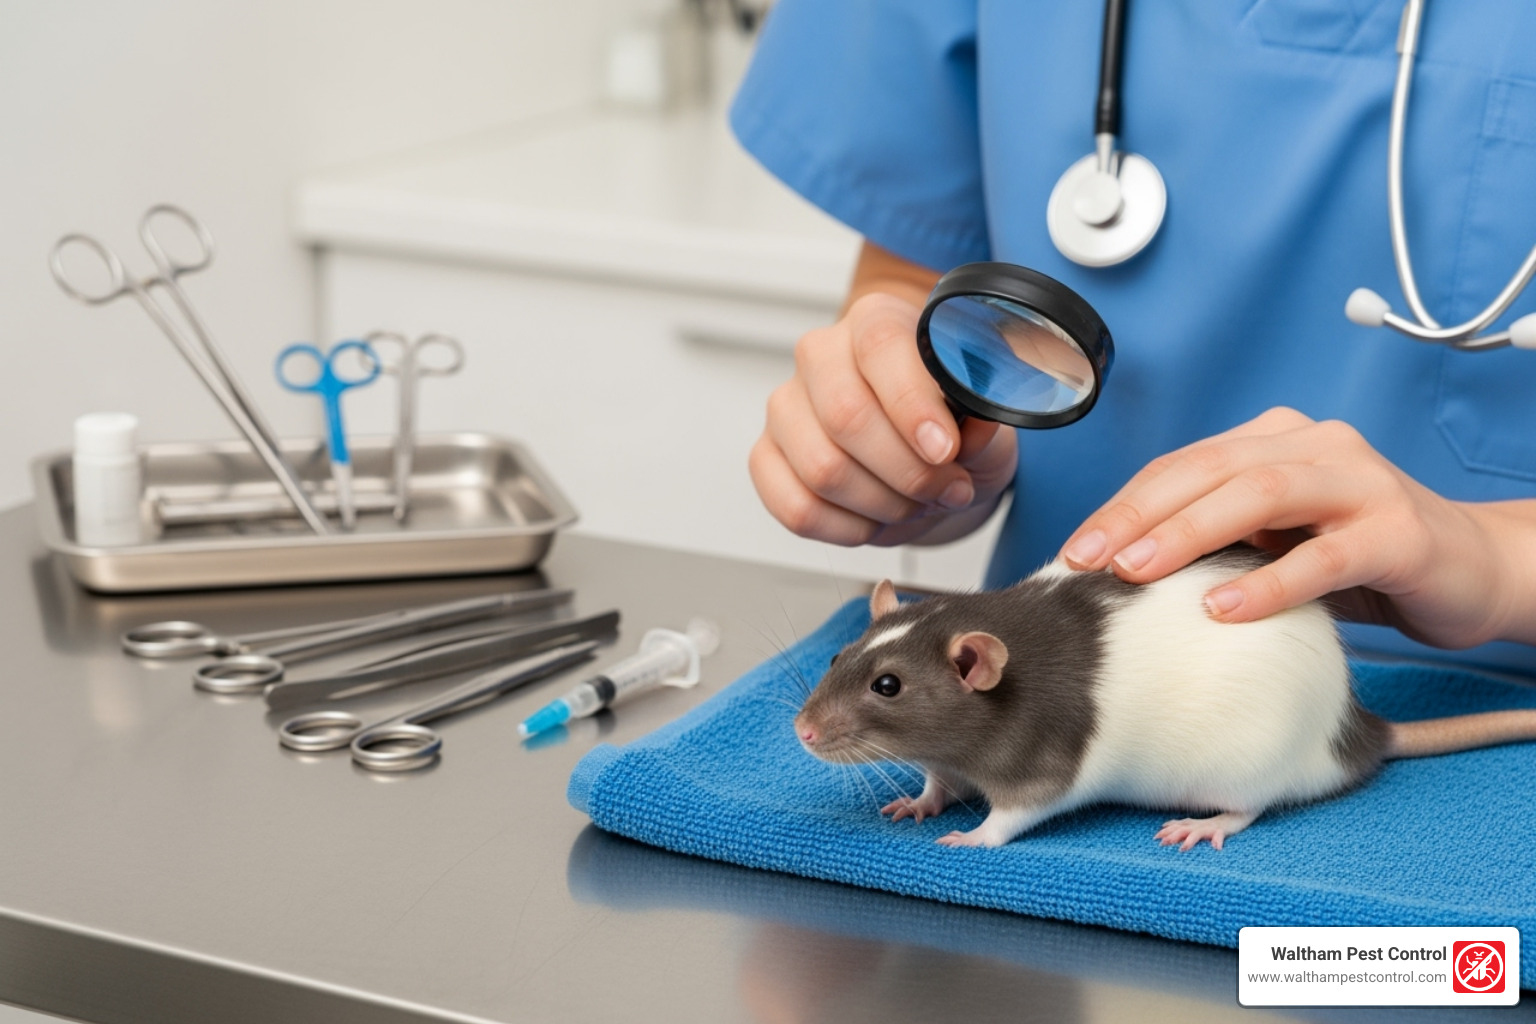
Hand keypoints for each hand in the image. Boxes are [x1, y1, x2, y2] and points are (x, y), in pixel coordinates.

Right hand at [750, 290, 1017, 546]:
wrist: (925, 456)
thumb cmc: (951, 423)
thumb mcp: (984, 414)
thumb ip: (981, 417)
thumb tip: (971, 430)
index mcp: (875, 321)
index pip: (880, 346)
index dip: (912, 404)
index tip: (944, 449)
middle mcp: (820, 356)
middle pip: (846, 416)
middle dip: (906, 470)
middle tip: (946, 489)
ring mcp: (786, 408)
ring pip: (822, 470)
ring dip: (883, 504)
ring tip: (914, 502)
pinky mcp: (766, 458)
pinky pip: (797, 509)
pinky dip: (847, 529)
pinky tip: (875, 519)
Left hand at [1058, 407, 1514, 648]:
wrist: (1472, 570)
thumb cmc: (1357, 558)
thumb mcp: (1275, 540)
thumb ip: (1216, 538)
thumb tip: (1116, 570)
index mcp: (1275, 440)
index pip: (1183, 464)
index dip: (1124, 504)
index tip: (1073, 549)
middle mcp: (1316, 446)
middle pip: (1210, 469)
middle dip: (1139, 514)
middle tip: (1088, 559)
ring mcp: (1361, 483)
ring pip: (1261, 494)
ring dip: (1189, 532)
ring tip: (1137, 573)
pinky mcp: (1400, 533)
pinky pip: (1325, 555)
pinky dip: (1269, 582)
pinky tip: (1222, 609)